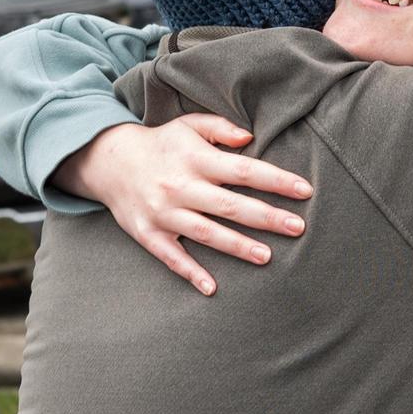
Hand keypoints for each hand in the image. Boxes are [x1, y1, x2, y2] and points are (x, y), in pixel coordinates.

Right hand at [51, 116, 312, 295]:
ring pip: (205, 232)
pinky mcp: (148, 234)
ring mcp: (163, 212)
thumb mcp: (189, 126)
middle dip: (266, 217)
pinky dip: (190, 273)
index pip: (243, 170)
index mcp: (195, 158)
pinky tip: (212, 288)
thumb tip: (251, 138)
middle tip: (298, 228)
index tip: (304, 191)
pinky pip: (171, 257)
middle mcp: (180, 186)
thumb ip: (221, 129)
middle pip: (229, 205)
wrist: (108, 161)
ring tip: (267, 256)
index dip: (275, 180)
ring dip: (237, 246)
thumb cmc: (162, 144)